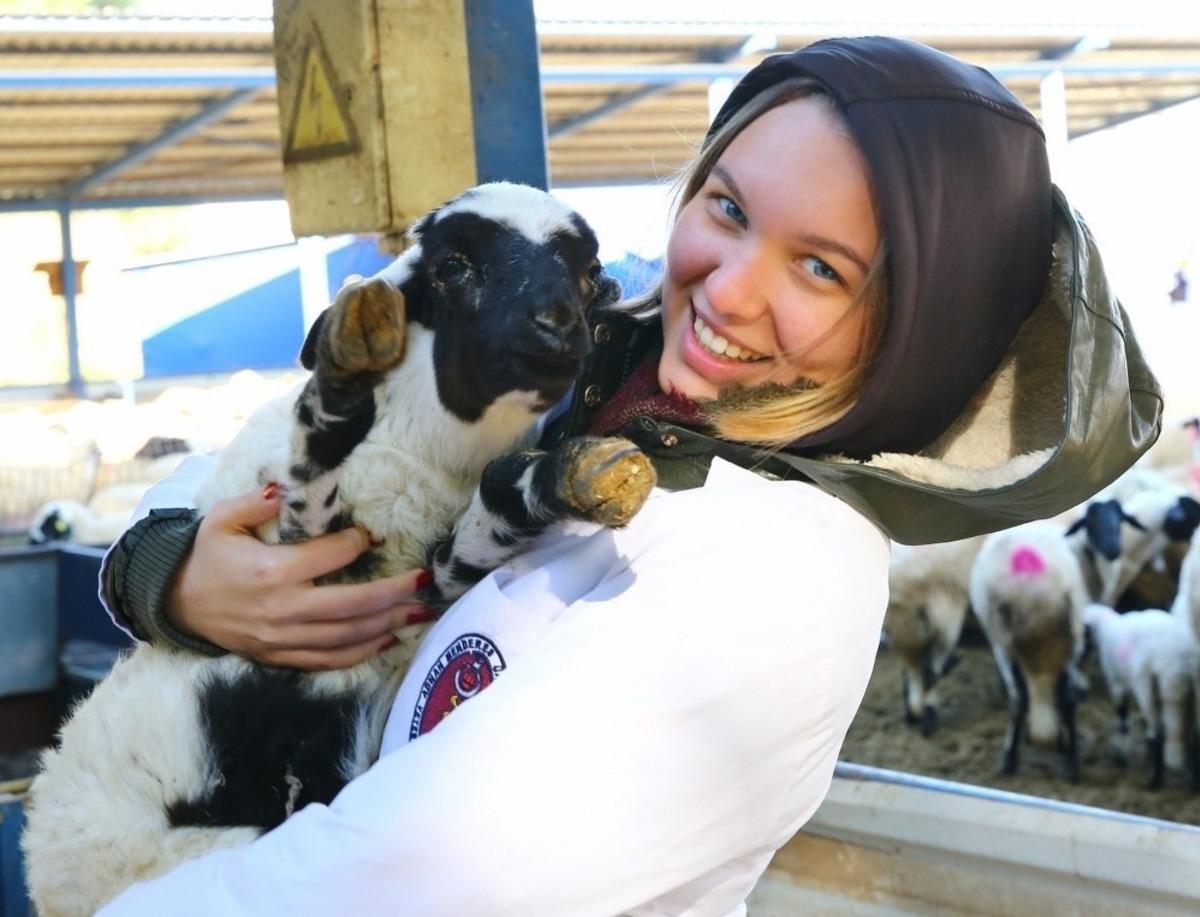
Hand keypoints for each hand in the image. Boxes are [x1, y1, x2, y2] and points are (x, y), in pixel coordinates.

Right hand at [167, 486, 431, 669]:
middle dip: (393, 593)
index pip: (329, 557)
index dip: (356, 543)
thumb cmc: (205, 556)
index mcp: (271, 571)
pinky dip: (363, 652)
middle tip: (424, 580)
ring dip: (388, 624)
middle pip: (351, 605)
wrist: (176, 605)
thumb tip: (284, 488)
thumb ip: (255, 502)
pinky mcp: (281, 656)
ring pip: (347, 636)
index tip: (373, 534)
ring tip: (421, 612)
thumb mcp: (220, 520)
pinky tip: (388, 639)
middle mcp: (282, 609)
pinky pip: (330, 660)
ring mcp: (283, 638)